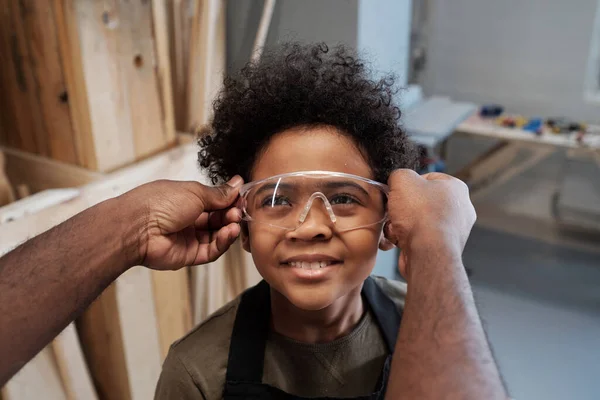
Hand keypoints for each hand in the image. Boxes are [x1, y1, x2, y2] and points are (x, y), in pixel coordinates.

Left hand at [119, 176, 243, 269]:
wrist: (137, 227)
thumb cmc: (160, 203)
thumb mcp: (194, 192)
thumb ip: (218, 193)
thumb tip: (236, 184)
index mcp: (187, 199)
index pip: (215, 201)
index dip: (229, 200)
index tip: (242, 197)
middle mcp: (188, 218)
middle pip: (218, 218)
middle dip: (231, 214)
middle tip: (239, 211)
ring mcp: (188, 237)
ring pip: (217, 235)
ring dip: (229, 229)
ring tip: (235, 222)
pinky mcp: (189, 255)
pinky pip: (211, 251)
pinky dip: (222, 242)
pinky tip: (229, 233)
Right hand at [385, 170, 475, 277]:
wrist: (427, 253)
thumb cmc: (421, 215)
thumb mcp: (403, 180)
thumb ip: (399, 174)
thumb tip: (396, 181)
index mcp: (456, 188)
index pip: (428, 178)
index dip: (408, 184)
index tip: (397, 191)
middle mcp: (459, 209)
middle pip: (421, 202)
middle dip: (403, 208)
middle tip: (394, 211)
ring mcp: (452, 231)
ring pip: (417, 221)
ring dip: (401, 225)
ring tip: (395, 228)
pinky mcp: (442, 249)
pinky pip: (418, 239)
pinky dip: (406, 239)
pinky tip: (399, 240)